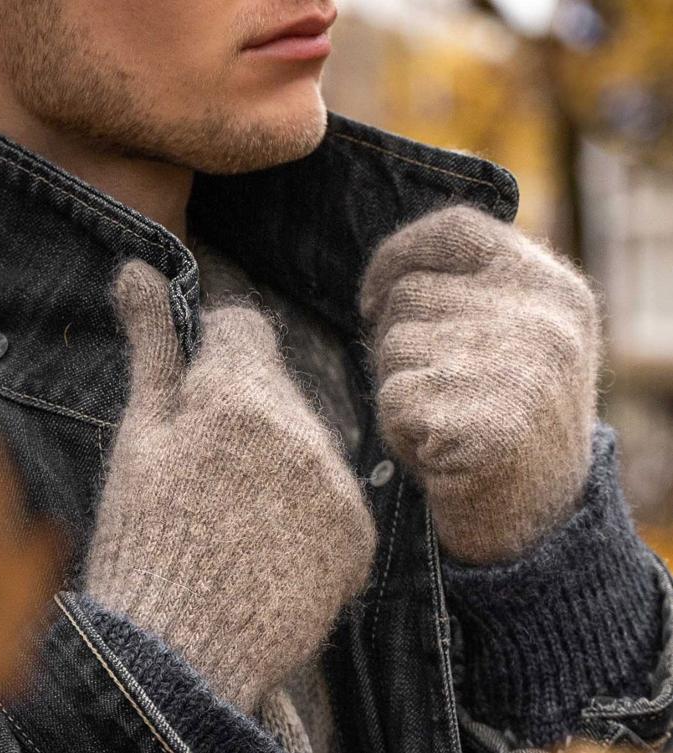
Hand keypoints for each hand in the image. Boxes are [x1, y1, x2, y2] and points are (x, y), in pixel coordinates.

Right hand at [86, 260, 375, 711]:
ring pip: (310, 438)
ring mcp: (336, 484)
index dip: (215, 354)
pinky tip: (271, 544)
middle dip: (247, 410)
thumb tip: (136, 269)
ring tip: (237, 514)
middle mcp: (301, 430)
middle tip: (209, 471)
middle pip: (280, 386)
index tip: (198, 391)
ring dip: (280, 458)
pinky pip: (335, 492)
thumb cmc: (144, 538)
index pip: (245, 328)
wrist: (179, 656)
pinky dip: (308, 508)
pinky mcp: (360, 534)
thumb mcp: (138, 436)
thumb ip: (151, 347)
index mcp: (238, 396)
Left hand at [360, 205, 599, 563]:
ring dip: (397, 386)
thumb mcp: (515, 338)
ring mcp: (517, 369)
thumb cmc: (508, 419)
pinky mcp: (483, 424)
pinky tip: (434, 452)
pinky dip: (396, 428)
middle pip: (410, 295)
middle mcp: (542, 319)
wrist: (539, 518)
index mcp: (553, 288)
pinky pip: (392, 399)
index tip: (371, 299)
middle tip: (435, 391)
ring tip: (441, 420)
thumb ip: (471, 293)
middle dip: (396, 342)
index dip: (396, 256)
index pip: (454, 229)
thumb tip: (387, 276)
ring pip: (393, 346)